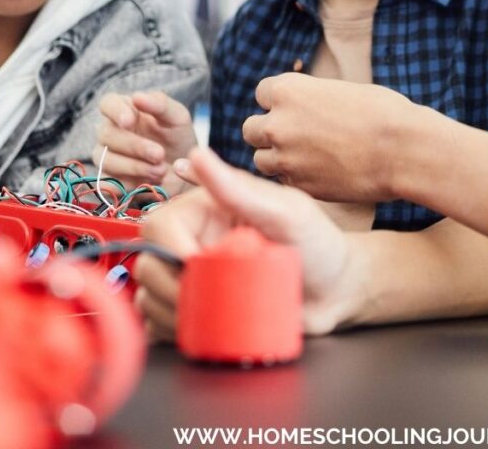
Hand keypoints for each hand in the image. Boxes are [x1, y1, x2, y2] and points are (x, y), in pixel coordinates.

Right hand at [93, 90, 197, 193]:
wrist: (183, 172)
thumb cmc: (177, 137)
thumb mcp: (177, 117)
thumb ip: (160, 104)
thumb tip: (137, 97)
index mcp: (124, 109)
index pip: (107, 104)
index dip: (115, 111)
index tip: (129, 121)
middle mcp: (110, 131)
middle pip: (106, 134)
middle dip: (134, 145)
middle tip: (159, 154)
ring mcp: (105, 157)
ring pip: (106, 160)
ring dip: (134, 166)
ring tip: (160, 170)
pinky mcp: (108, 181)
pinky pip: (109, 183)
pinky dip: (130, 184)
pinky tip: (149, 182)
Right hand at [134, 147, 354, 340]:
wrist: (338, 291)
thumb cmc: (318, 242)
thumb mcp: (286, 211)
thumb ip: (239, 188)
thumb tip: (198, 153)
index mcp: (206, 210)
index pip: (160, 224)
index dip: (170, 249)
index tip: (196, 267)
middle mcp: (193, 241)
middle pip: (149, 263)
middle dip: (169, 288)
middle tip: (208, 301)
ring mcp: (195, 278)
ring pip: (150, 296)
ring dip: (171, 314)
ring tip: (212, 318)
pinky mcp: (199, 310)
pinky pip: (162, 325)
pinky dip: (170, 332)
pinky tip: (199, 331)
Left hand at [243, 73, 412, 200]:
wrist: (402, 149)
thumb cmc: (381, 112)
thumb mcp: (337, 91)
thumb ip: (308, 99)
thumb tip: (298, 108)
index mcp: (288, 90)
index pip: (261, 93)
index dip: (279, 101)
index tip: (295, 108)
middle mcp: (278, 123)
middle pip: (251, 129)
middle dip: (269, 132)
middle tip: (295, 135)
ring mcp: (286, 159)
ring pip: (261, 160)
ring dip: (278, 158)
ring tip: (307, 156)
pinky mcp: (299, 186)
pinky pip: (284, 182)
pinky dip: (296, 178)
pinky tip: (321, 173)